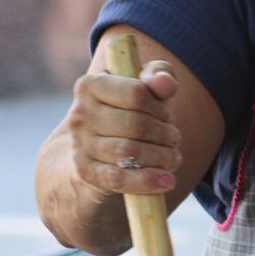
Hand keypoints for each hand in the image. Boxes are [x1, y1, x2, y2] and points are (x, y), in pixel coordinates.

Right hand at [64, 60, 182, 195]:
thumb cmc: (128, 110)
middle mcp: (80, 114)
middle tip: (174, 139)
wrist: (95, 147)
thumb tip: (164, 83)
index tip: (166, 115)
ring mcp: (80, 144)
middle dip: (165, 134)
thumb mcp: (144, 85)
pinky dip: (146, 181)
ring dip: (161, 157)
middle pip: (136, 124)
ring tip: (173, 158)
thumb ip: (159, 75)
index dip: (159, 107)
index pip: (136, 93)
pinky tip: (166, 181)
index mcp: (90, 85)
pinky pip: (118, 178)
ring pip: (128, 152)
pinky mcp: (85, 171)